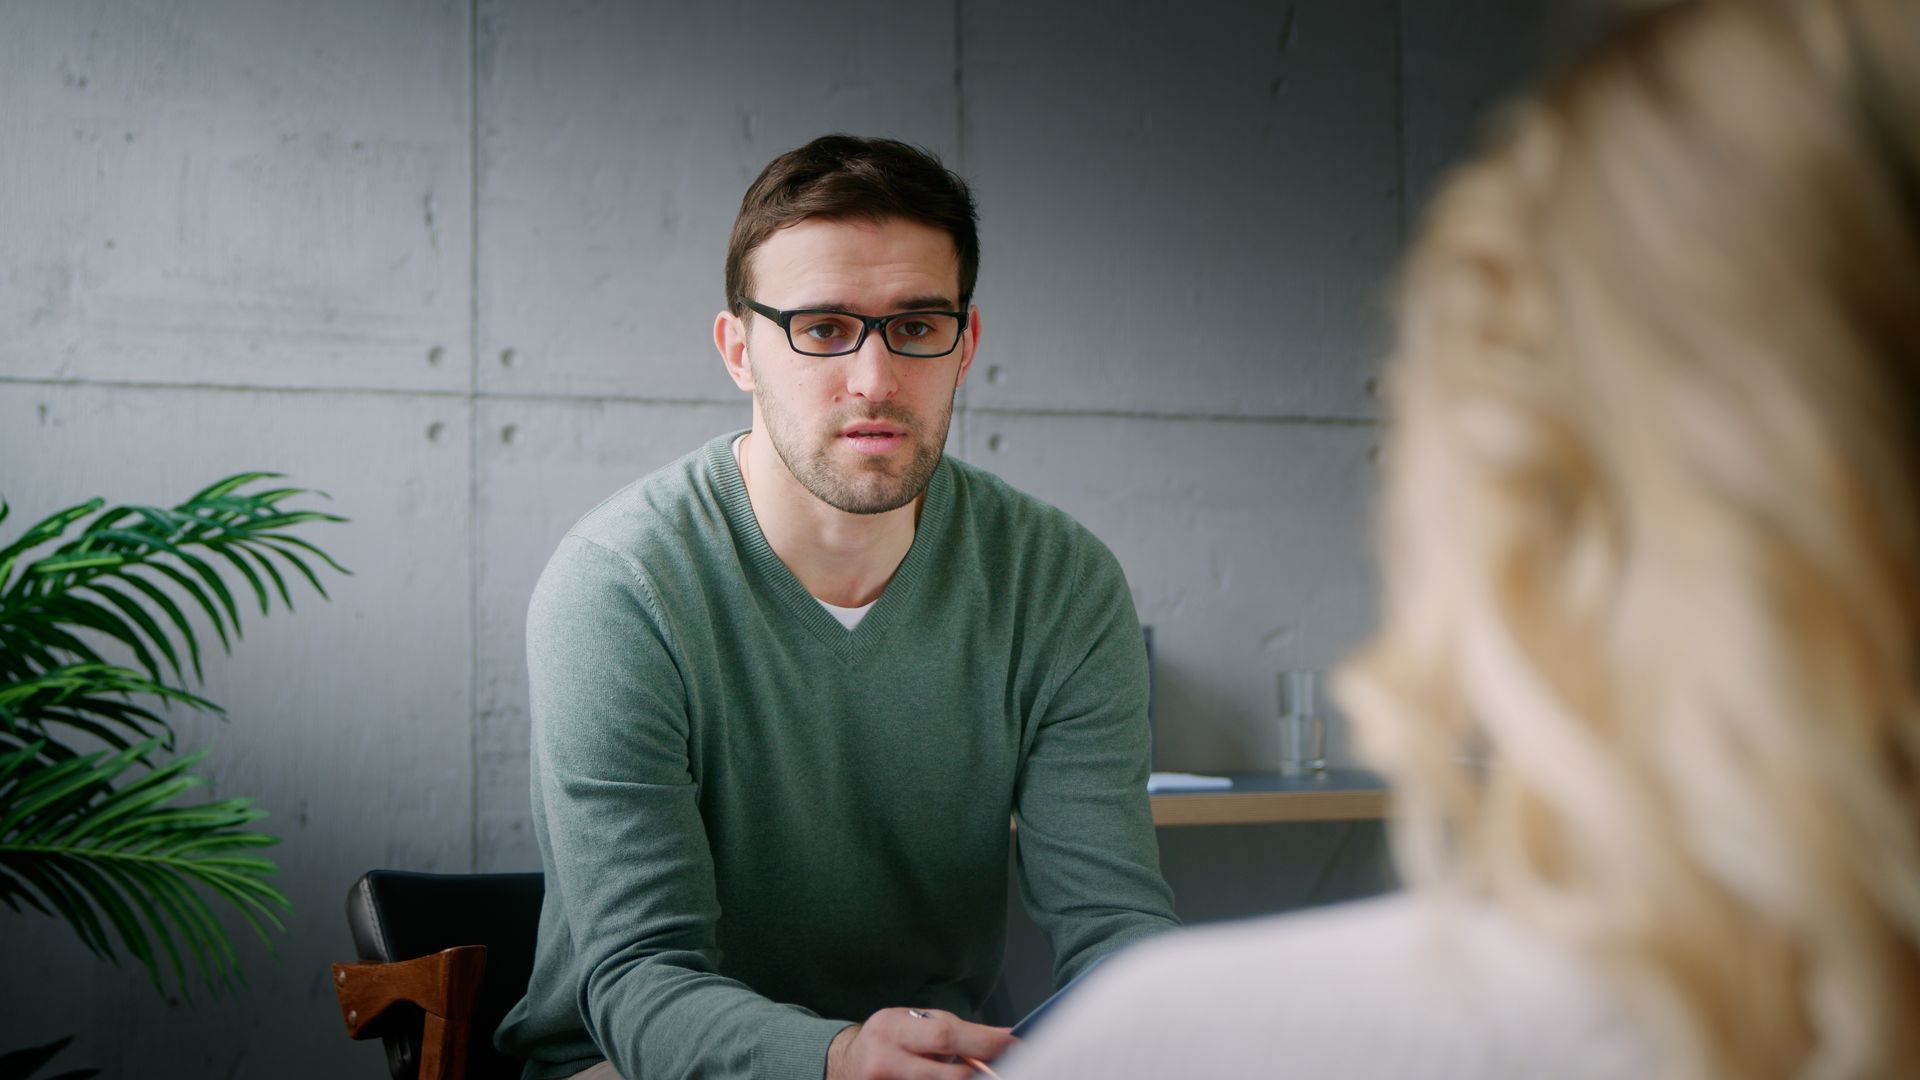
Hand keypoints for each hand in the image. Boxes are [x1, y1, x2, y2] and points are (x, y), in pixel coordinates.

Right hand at [826, 1007, 1017, 1079]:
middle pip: (947, 1076)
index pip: (946, 1034)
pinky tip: (948, 1079)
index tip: (1014, 1044)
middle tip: (1000, 1070)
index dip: (985, 1042)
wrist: (845, 1065)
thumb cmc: (887, 1041)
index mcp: (892, 1029)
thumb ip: (955, 1030)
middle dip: (979, 1075)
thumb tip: (1002, 1036)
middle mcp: (884, 1060)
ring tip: (970, 1075)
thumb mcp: (913, 1024)